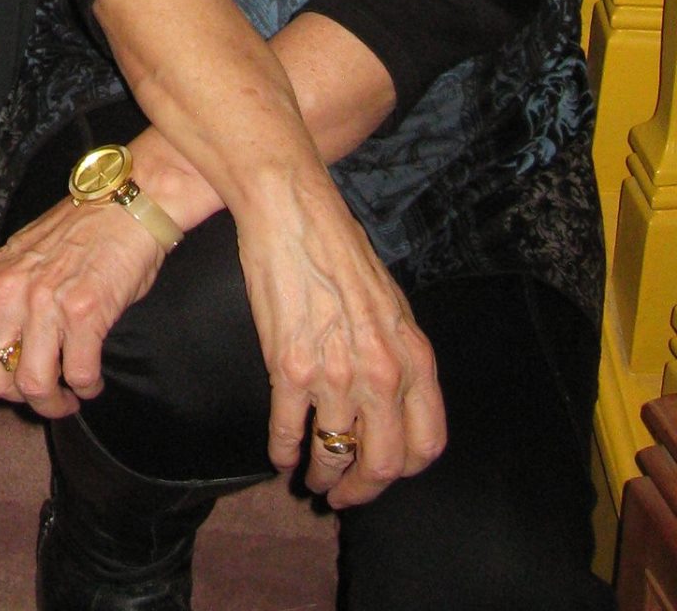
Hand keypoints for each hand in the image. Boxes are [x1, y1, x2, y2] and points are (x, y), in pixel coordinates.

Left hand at [0, 196, 167, 419]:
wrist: (122, 206)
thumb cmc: (71, 237)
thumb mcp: (13, 263)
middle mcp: (3, 292)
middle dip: (15, 398)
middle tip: (38, 389)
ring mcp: (42, 302)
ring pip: (32, 387)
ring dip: (53, 402)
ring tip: (67, 394)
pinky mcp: (84, 312)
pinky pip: (78, 376)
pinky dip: (86, 387)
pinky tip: (91, 378)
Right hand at [238, 182, 446, 506]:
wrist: (292, 211)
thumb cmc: (339, 249)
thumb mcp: (390, 304)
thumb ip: (397, 356)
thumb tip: (390, 399)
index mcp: (413, 357)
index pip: (425, 444)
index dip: (403, 470)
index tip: (383, 474)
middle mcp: (380, 374)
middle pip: (383, 463)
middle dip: (363, 489)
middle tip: (345, 496)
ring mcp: (334, 374)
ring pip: (333, 453)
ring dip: (322, 475)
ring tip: (312, 479)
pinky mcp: (288, 366)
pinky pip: (288, 428)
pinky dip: (283, 451)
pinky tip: (280, 455)